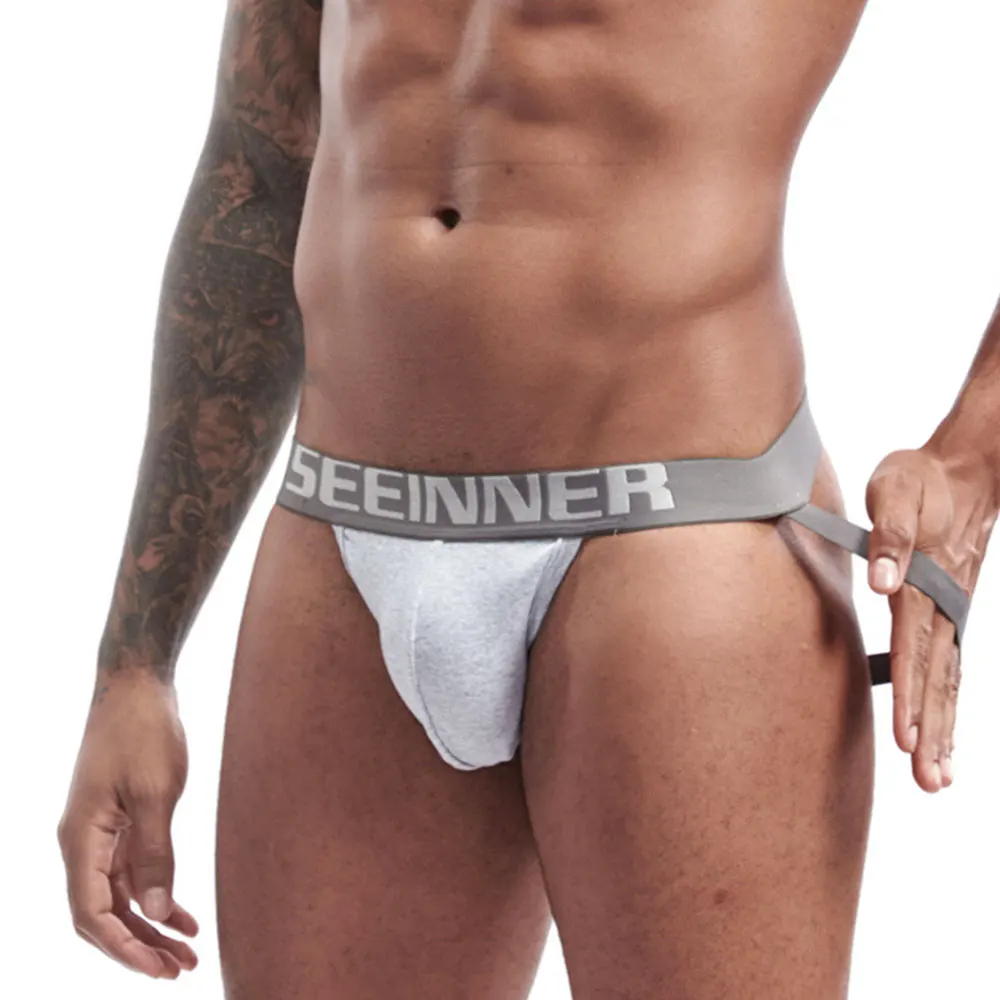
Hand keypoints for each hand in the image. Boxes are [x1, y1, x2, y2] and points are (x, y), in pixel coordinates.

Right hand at [58, 672, 198, 977]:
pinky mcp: (120, 820)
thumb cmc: (143, 729)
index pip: (92, 914)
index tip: (159, 970)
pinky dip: (156, 894)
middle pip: (104, 913)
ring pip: (120, 896)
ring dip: (150, 925)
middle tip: (181, 970)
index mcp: (80, 839)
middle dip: (139, 946)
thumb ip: (155, 854)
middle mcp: (82, 842)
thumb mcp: (154, 792)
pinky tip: (184, 915)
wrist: (137, 683)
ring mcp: (100, 832)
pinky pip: (132, 871)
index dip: (124, 948)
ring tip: (188, 952)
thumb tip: (154, 911)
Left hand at [865, 444, 995, 791]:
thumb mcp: (896, 492)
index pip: (913, 646)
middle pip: (936, 677)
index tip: (905, 736)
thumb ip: (889, 537)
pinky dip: (948, 705)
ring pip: (948, 679)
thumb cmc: (920, 478)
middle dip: (930, 730)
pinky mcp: (954, 612)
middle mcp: (944, 604)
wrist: (966, 468)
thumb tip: (881, 580)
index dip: (909, 693)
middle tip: (926, 780)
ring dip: (942, 728)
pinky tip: (944, 738)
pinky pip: (952, 668)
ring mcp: (954, 611)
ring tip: (938, 777)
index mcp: (925, 580)